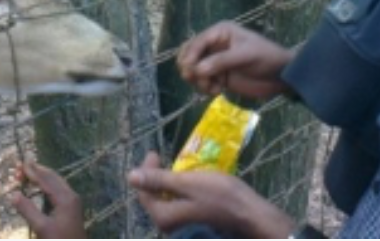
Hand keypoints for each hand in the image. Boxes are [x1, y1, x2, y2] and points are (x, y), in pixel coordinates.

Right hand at [11, 161, 85, 238]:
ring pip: (56, 182)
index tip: (21, 164)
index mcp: (65, 198)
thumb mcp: (41, 228)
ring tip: (27, 173)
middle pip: (52, 177)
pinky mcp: (71, 206)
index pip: (46, 180)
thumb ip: (28, 210)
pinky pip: (58, 188)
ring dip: (41, 177)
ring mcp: (72, 200)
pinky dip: (47, 184)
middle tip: (20, 167)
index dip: (33, 172)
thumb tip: (14, 195)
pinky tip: (39, 186)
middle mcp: (71, 195)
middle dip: (37, 171)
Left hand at [128, 152, 293, 237]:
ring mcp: (181, 227)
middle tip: (162, 156)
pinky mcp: (192, 224)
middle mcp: (168, 227)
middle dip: (155, 176)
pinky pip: (177, 205)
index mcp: (163, 216)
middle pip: (153, 198)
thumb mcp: (188, 182)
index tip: (155, 152)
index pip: (144, 191)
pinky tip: (187, 182)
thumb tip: (130, 176)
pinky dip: (178, 191)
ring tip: (174, 166)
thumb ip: (159, 180)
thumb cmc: (219, 195)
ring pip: (165, 201)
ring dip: (167, 183)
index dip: (146, 170)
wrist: (249, 214)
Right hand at [178, 21, 293, 98]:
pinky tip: (217, 91)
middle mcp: (214, 45)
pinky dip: (204, 88)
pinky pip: (201, 82)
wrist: (281, 76)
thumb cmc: (266, 58)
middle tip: (198, 79)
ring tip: (212, 88)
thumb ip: (221, 61)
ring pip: (193, 70)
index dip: (191, 56)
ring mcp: (215, 61)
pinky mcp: (219, 76)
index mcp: (220, 32)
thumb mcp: (245, 56)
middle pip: (189, 55)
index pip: (197, 42)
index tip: (190, 70)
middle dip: (190, 68)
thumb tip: (197, 69)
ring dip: (198, 81)